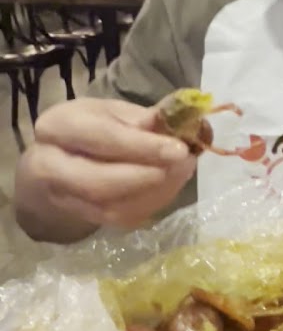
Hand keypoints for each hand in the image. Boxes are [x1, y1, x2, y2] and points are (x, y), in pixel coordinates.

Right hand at [23, 98, 195, 233]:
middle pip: (99, 182)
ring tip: (183, 171)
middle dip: (148, 176)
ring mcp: (66, 198)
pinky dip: (153, 202)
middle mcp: (50, 166)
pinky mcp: (86, 217)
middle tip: (184, 163)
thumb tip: (184, 119)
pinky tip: (171, 184)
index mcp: (57, 127)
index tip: (179, 149)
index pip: (101, 138)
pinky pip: (123, 218)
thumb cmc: (89, 129)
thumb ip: (144, 117)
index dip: (142, 146)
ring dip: (156, 192)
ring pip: (113, 207)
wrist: (57, 163)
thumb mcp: (111, 112)